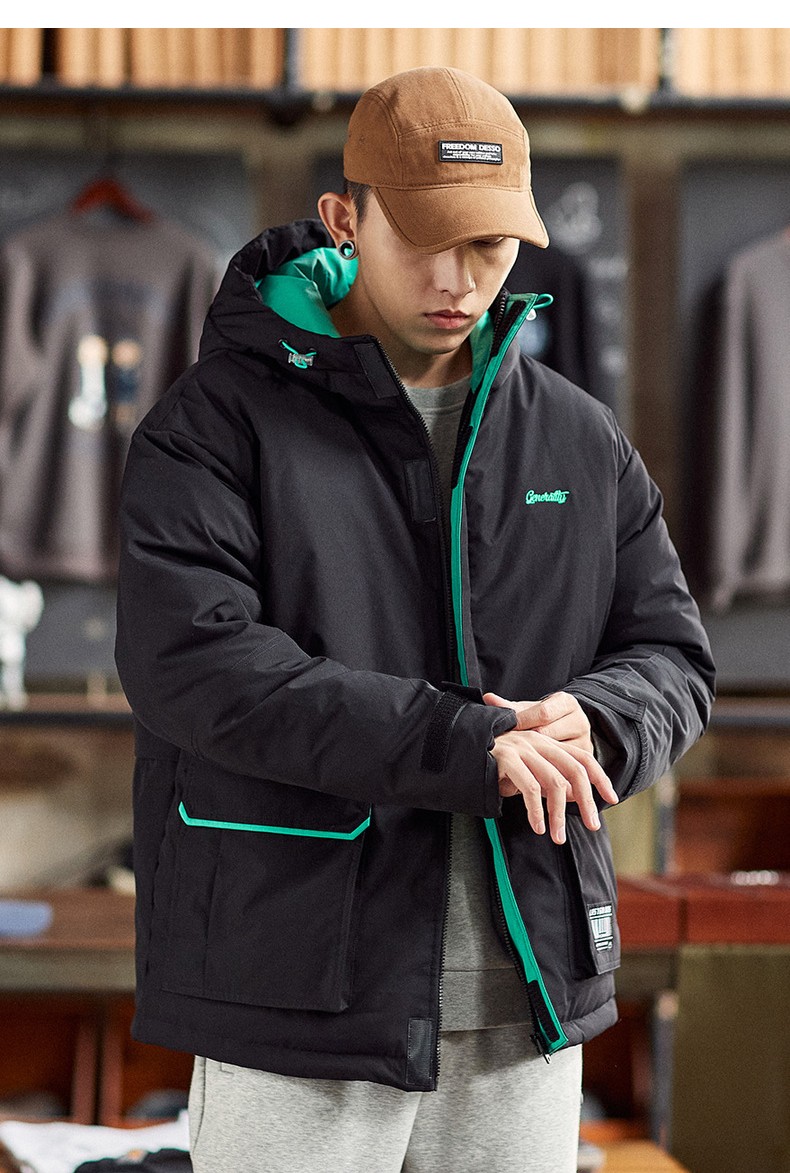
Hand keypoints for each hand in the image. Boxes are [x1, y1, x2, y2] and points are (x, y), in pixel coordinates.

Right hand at [484, 691, 618, 844]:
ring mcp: (521, 747)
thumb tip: (573, 797)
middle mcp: (536, 741)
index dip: (600, 777)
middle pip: (574, 769)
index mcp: (544, 742)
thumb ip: (546, 779)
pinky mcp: (506, 757)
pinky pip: (530, 788)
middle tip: (593, 826)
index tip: (612, 799)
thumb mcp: (523, 771)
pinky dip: (537, 810)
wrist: (457, 746)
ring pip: (554, 782)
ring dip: (559, 814)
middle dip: (587, 800)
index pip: (581, 757)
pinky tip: (538, 827)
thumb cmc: (490, 763)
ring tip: (557, 837)